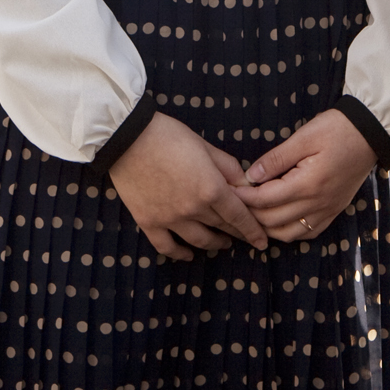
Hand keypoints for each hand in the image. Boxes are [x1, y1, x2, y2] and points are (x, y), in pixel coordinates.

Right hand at [106, 113, 270, 259]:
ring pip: (199, 241)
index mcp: (211, 189)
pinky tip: (188, 254)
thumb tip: (246, 184)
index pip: (239, 217)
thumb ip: (228, 167)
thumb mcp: (205, 146)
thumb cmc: (168, 135)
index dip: (253, 231)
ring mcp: (169, 219)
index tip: (262, 241)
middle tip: (245, 237)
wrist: (127, 137)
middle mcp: (193, 209)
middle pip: (222, 227)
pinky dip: (180, 254)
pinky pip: (167, 246)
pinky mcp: (148, 222)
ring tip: (221, 243)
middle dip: (237, 234)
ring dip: (214, 244)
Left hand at [236, 108, 376, 242]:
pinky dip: (288, 231)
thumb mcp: (304, 137)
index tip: (229, 191)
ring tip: (251, 214)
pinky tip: (277, 221)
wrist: (370, 134)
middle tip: (233, 204)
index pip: (266, 200)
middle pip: (273, 221)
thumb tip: (250, 176)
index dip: (243, 198)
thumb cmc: (337, 129)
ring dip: (266, 227)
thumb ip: (275, 159)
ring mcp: (327, 211)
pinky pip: (307, 233)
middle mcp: (318, 203)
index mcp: (308, 183)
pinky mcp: (334, 212)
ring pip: (288, 234)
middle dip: (249, 214)